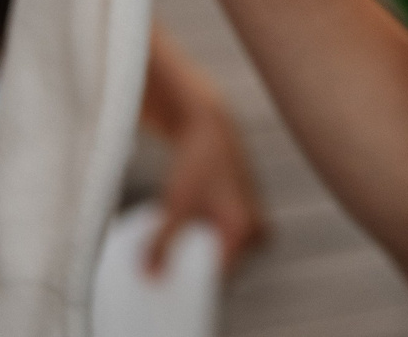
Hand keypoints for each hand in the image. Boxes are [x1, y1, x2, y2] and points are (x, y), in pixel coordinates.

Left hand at [145, 56, 266, 274]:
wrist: (212, 128)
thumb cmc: (196, 162)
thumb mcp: (175, 205)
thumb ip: (161, 244)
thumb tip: (148, 275)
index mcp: (245, 230)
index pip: (218, 277)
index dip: (191, 279)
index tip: (169, 278)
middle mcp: (259, 231)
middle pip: (223, 267)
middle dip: (197, 266)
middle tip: (174, 253)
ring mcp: (258, 225)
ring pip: (226, 254)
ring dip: (204, 252)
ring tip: (186, 231)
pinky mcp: (253, 218)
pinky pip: (231, 243)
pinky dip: (212, 240)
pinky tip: (196, 225)